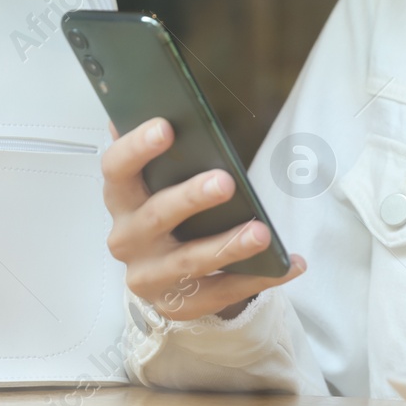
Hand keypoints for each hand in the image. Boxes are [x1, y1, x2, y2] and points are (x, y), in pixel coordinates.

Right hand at [102, 117, 304, 321]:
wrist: (161, 276)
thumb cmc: (162, 214)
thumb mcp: (153, 181)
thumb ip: (154, 149)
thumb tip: (146, 103)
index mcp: (121, 198)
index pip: (116, 169)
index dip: (136, 147)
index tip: (166, 126)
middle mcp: (128, 238)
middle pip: (156, 216)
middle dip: (191, 197)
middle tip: (226, 181)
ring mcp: (151, 275)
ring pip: (189, 261)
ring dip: (229, 245)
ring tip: (263, 233)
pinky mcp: (180, 303)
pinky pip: (221, 292)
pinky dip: (258, 278)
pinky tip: (290, 264)